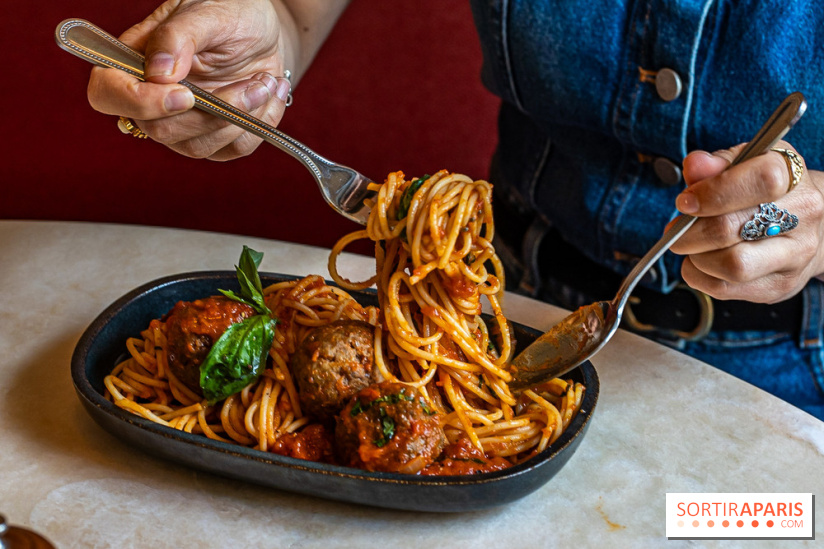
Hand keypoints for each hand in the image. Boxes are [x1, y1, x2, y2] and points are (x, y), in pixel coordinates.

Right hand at [87, 0, 292, 159]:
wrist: (267, 33)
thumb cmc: (231, 14)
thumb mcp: (207, 10)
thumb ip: (178, 36)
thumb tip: (158, 73)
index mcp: (134, 61)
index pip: (107, 95)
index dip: (139, 103)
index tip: (185, 94)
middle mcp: (153, 99)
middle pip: (160, 131)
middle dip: (212, 112)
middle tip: (252, 82)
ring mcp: (183, 124)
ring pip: (198, 146)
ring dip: (240, 118)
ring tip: (264, 82)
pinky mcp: (216, 139)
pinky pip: (232, 149)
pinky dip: (259, 125)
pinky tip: (267, 94)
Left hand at [668, 142, 823, 303]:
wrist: (806, 226)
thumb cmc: (763, 192)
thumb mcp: (743, 165)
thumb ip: (716, 163)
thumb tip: (695, 165)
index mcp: (792, 174)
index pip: (762, 180)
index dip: (714, 192)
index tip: (686, 202)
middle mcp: (802, 215)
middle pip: (732, 228)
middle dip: (690, 232)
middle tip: (677, 229)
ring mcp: (795, 254)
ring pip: (733, 265)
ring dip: (697, 257)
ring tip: (692, 246)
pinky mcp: (780, 285)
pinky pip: (726, 289)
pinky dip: (699, 276)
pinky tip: (700, 263)